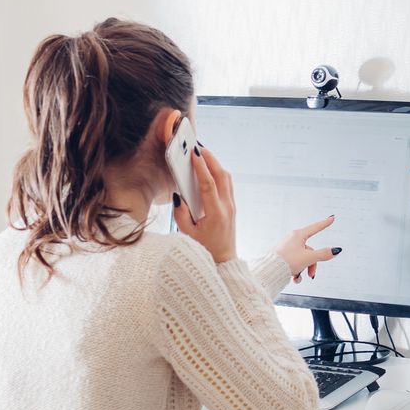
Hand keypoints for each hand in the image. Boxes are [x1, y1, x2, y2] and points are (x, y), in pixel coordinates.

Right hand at [173, 146, 235, 263]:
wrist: (223, 261)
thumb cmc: (204, 249)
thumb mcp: (187, 233)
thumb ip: (180, 214)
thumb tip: (178, 195)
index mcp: (216, 213)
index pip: (209, 184)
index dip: (201, 167)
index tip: (194, 153)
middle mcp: (227, 207)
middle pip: (222, 175)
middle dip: (211, 159)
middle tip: (198, 147)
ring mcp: (231, 206)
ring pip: (227, 178)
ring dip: (216, 164)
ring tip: (203, 154)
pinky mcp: (231, 207)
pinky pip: (227, 184)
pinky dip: (219, 173)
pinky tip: (209, 169)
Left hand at [274, 216, 341, 283]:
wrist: (269, 271)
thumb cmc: (286, 261)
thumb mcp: (308, 258)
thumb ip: (323, 254)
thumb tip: (335, 250)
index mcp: (298, 235)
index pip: (316, 227)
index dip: (325, 223)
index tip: (332, 218)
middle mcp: (292, 240)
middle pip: (310, 250)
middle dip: (312, 264)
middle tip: (311, 275)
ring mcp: (287, 248)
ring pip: (302, 258)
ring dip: (304, 269)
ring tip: (298, 277)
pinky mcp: (282, 256)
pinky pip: (294, 263)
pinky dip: (296, 271)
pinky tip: (294, 278)